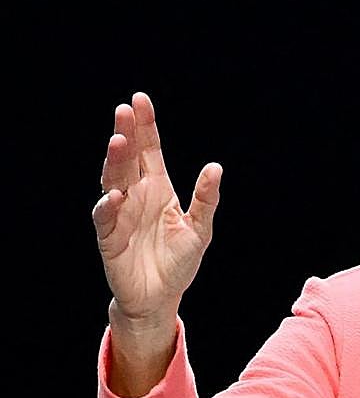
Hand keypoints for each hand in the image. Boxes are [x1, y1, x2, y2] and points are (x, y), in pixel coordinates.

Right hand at [92, 92, 222, 323]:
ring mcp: (120, 213)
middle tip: (124, 110)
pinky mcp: (109, 237)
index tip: (140, 100)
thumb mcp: (200, 229)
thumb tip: (215, 168)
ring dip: (114, 162)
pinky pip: (106, 217)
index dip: (145, 126)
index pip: (149, 151)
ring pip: (113, 180)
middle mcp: (136, 195)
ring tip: (118, 141)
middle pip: (129, 158)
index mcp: (159, 188)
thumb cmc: (179, 261)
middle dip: (126, 133)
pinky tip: (114, 194)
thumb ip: (206, 200)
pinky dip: (109, 206)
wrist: (160, 297)